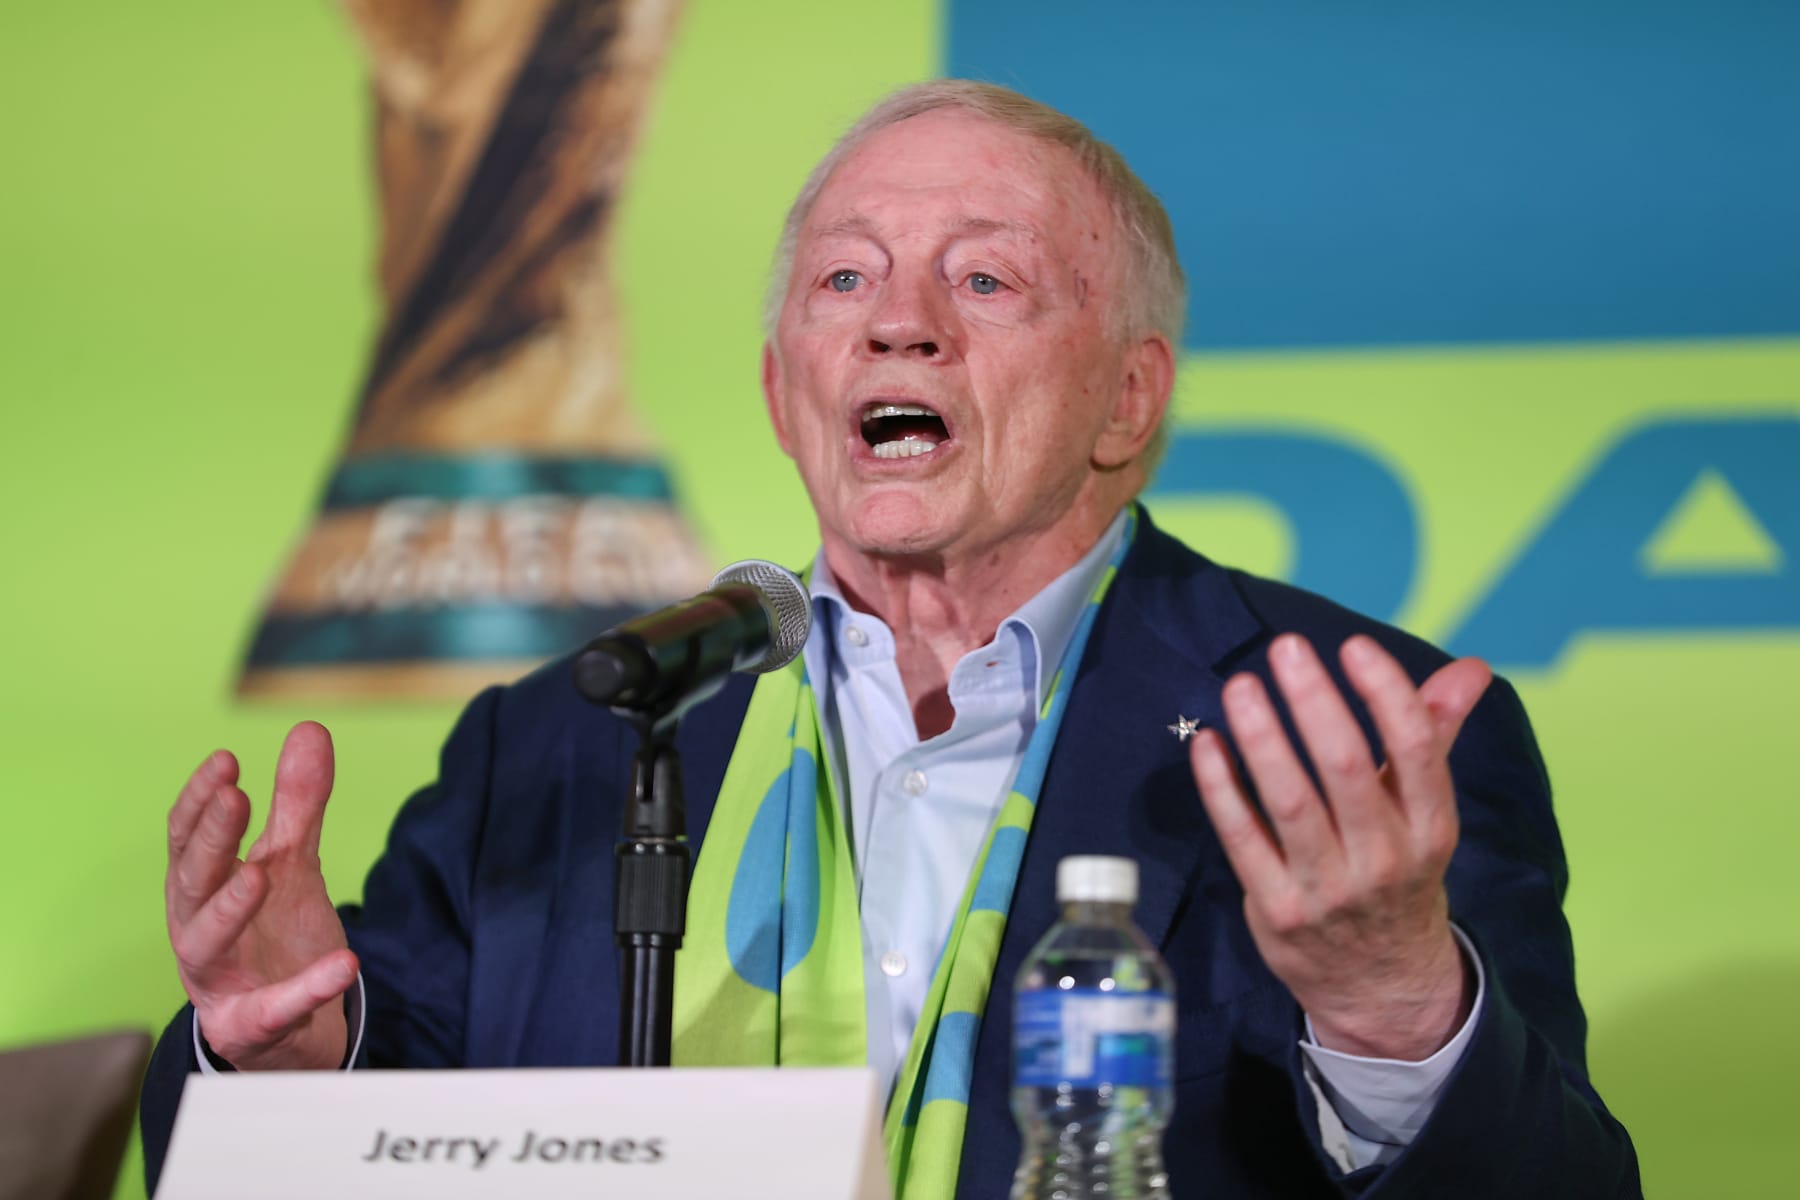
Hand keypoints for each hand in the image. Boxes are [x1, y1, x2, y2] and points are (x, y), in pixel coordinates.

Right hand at [164, 721, 356, 1069]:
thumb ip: (297, 804)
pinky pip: (277, 1009)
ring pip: (207, 945)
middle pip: (190, 884)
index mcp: (198, 890)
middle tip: (234, 798)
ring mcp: (220, 981)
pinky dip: (306, 989)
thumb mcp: (289, 863)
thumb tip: (310, 729)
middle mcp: (196, 932)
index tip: (226, 761)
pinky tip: (345, 965)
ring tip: (259, 874)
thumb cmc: (271, 934)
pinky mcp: (252, 1026)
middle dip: (210, 842)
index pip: (186, 840)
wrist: (288, 1027)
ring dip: (229, 910)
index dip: (200, 802)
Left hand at [1189, 633, 1491, 1060]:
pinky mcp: (1276, 908)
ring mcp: (1327, 888)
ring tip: (1242, 685)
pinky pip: (1242, 836)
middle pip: (1348, 769)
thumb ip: (1435, 736)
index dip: (1386, 694)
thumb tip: (1470, 669)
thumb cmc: (1399, 879)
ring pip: (1289, 800)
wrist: (1380, 987)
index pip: (1416, 752)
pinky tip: (1207, 743)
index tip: (1354, 646)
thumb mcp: (1426, 816)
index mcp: (1429, 829)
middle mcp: (1383, 859)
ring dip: (1262, 737)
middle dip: (1315, 703)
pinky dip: (1220, 787)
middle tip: (1286, 649)